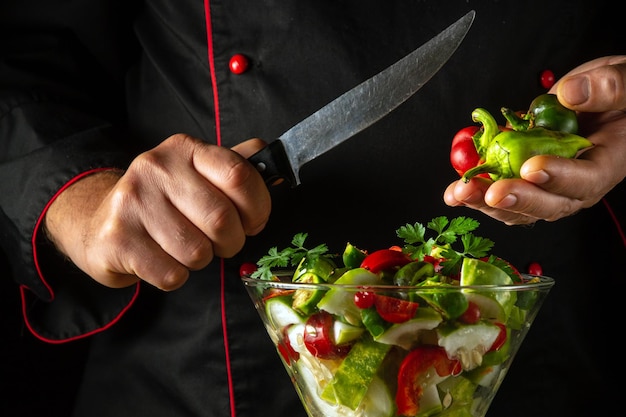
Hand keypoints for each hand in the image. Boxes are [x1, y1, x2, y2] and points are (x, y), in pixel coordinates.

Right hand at [44, 135, 270, 289]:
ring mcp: (133, 202)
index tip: (252, 221)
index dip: (257, 206)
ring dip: (200, 261)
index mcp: (185, 149)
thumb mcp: (197, 174)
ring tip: (185, 248)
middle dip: (231, 242)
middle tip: (221, 243)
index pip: (239, 174)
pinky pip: (171, 275)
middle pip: (221, 220)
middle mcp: (156, 168)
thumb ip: (235, 165)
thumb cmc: (164, 203)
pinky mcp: (117, 239)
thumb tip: (269, 158)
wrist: (99, 223)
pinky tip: (162, 259)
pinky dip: (175, 276)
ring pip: (197, 253)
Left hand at [444, 55, 625, 224]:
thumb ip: (609, 88)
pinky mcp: (526, 174)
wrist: (607, 97)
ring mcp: (549, 181)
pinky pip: (503, 190)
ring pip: (520, 205)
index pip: (585, 180)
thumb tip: (572, 94)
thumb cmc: (623, 92)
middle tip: (491, 192)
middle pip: (548, 204)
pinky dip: (479, 191)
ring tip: (461, 194)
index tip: (532, 169)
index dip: (558, 178)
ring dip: (487, 202)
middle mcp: (577, 181)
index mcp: (607, 162)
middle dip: (516, 199)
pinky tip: (455, 190)